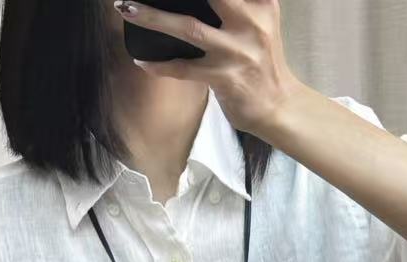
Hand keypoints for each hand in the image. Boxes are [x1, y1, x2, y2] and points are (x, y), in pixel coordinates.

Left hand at [113, 0, 304, 138]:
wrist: (280, 107)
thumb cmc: (263, 61)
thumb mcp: (260, 20)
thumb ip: (235, 4)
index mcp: (261, 2)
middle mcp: (250, 21)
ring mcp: (236, 51)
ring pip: (188, 27)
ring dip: (153, 17)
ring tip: (126, 7)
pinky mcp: (224, 78)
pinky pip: (184, 69)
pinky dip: (160, 66)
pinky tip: (142, 61)